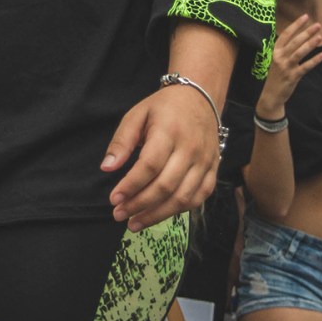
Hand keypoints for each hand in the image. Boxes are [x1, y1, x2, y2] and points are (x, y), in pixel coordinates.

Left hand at [101, 84, 219, 231]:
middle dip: (140, 205)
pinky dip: (180, 210)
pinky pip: (199, 197)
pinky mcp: (214, 169)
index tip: (114, 199)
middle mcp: (191, 148)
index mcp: (169, 131)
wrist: (199, 98)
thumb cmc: (163, 108)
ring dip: (157, 215)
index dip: (131, 186)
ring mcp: (205, 161)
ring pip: (183, 197)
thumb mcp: (137, 115)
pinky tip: (160, 214)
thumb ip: (121, 141)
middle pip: (165, 186)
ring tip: (135, 223)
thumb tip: (107, 168)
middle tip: (119, 215)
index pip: (149, 166)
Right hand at [256, 13, 321, 116]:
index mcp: (275, 51)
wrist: (271, 95)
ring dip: (310, 44)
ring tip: (320, 37)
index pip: (286, 34)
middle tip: (318, 25)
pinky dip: (314, 61)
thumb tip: (300, 38)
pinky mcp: (292, 76)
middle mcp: (279, 57)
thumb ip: (286, 50)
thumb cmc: (276, 76)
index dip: (296, 25)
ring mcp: (286, 67)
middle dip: (306, 32)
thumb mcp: (277, 60)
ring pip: (299, 52)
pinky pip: (305, 67)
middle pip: (295, 42)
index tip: (305, 16)